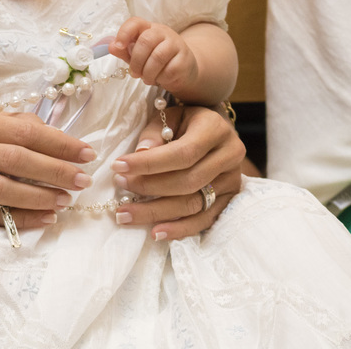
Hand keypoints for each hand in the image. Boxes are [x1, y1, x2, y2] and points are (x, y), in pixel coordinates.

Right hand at [0, 108, 95, 229]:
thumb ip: (18, 125)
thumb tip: (58, 134)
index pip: (26, 131)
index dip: (59, 143)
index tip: (87, 153)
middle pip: (16, 159)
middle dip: (54, 170)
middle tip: (82, 180)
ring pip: (2, 189)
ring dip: (38, 196)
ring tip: (65, 201)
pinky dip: (20, 218)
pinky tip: (45, 219)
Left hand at [110, 17, 197, 93]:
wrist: (183, 69)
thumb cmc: (155, 61)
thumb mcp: (138, 55)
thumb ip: (124, 51)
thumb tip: (111, 46)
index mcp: (149, 28)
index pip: (135, 22)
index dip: (124, 33)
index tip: (119, 46)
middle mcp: (163, 33)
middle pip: (146, 41)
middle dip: (136, 61)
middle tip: (134, 73)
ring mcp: (176, 45)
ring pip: (158, 57)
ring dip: (147, 72)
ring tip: (146, 79)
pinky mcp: (184, 60)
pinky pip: (169, 70)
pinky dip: (160, 78)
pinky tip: (159, 79)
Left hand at [110, 105, 245, 239]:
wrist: (215, 132)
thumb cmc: (187, 122)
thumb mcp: (171, 116)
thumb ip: (155, 132)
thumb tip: (140, 153)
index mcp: (215, 129)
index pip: (182, 153)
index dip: (149, 163)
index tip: (119, 167)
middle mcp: (229, 156)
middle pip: (187, 181)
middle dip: (149, 187)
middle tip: (121, 187)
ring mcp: (232, 181)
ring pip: (193, 204)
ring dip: (156, 212)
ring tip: (125, 214)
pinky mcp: (229, 200)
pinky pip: (204, 221)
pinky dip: (179, 229)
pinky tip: (155, 233)